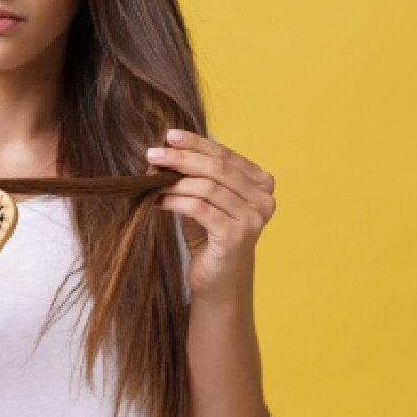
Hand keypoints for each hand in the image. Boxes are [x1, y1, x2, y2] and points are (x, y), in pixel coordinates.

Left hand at [146, 129, 276, 303]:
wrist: (218, 280)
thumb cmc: (210, 235)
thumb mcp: (208, 198)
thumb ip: (200, 173)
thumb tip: (172, 144)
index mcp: (262, 184)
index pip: (226, 155)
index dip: (197, 143)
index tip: (170, 136)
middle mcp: (264, 200)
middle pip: (217, 168)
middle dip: (182, 158)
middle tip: (154, 155)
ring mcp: (253, 219)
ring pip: (206, 187)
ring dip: (174, 182)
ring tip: (152, 181)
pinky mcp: (235, 237)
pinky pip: (198, 208)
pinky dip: (174, 201)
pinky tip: (157, 202)